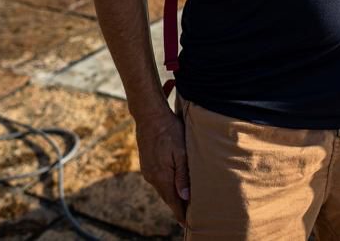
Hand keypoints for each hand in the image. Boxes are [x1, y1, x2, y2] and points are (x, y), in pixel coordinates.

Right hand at [133, 109, 189, 224]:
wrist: (149, 116)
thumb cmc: (170, 130)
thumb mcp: (181, 151)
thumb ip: (183, 175)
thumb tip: (185, 198)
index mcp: (162, 177)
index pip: (173, 203)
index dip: (182, 215)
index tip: (190, 225)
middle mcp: (153, 178)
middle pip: (168, 198)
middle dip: (179, 208)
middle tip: (192, 217)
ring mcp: (148, 171)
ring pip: (163, 189)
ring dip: (173, 197)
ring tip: (186, 203)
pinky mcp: (147, 165)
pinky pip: (159, 181)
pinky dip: (168, 186)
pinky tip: (175, 185)